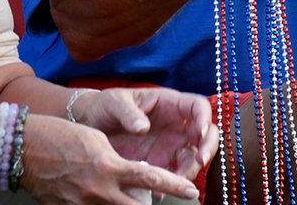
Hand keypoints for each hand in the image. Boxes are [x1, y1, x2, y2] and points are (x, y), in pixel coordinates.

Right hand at [19, 113, 200, 204]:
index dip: (175, 186)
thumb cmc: (61, 135)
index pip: (151, 179)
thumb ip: (117, 160)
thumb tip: (133, 175)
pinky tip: (100, 198)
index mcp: (110, 166)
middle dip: (152, 204)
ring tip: (124, 194)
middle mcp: (102, 190)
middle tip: (162, 199)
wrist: (27, 149)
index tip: (192, 191)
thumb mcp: (97, 139)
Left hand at [72, 86, 218, 180]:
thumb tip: (143, 128)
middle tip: (198, 160)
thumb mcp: (114, 103)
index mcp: (168, 103)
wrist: (90, 126)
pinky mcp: (160, 163)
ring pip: (194, 158)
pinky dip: (170, 186)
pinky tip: (157, 192)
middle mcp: (175, 124)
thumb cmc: (106, 106)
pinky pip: (174, 176)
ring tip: (176, 182)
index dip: (204, 118)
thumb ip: (129, 113)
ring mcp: (170, 145)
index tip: (199, 133)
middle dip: (207, 147)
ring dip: (191, 170)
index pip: (198, 106)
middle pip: (205, 134)